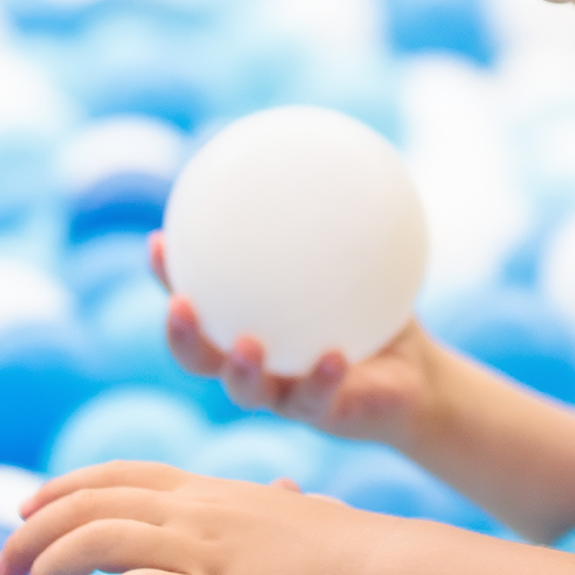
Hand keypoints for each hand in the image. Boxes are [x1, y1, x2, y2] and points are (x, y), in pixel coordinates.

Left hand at [0, 460, 389, 574]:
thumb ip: (271, 509)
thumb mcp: (292, 519)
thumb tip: (286, 493)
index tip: (22, 511)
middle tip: (0, 573)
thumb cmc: (343, 555)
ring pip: (96, 539)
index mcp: (206, 491)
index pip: (115, 475)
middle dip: (30, 534)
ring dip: (50, 569)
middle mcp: (194, 509)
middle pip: (87, 503)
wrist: (381, 574)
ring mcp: (202, 549)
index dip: (60, 488)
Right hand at [153, 230, 446, 447]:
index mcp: (246, 325)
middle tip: (181, 306)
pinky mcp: (321, 416)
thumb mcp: (359, 260)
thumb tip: (329, 157)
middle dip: (181, 335)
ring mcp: (283, 396)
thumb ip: (337, 222)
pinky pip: (317, 399)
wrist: (414, 375)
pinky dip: (322, 377)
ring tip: (247, 345)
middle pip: (198, 356)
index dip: (168, 277)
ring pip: (245, 390)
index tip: (160, 241)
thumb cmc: (376, 309)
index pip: (196, 302)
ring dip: (239, 370)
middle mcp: (253, 364)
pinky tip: (334, 355)